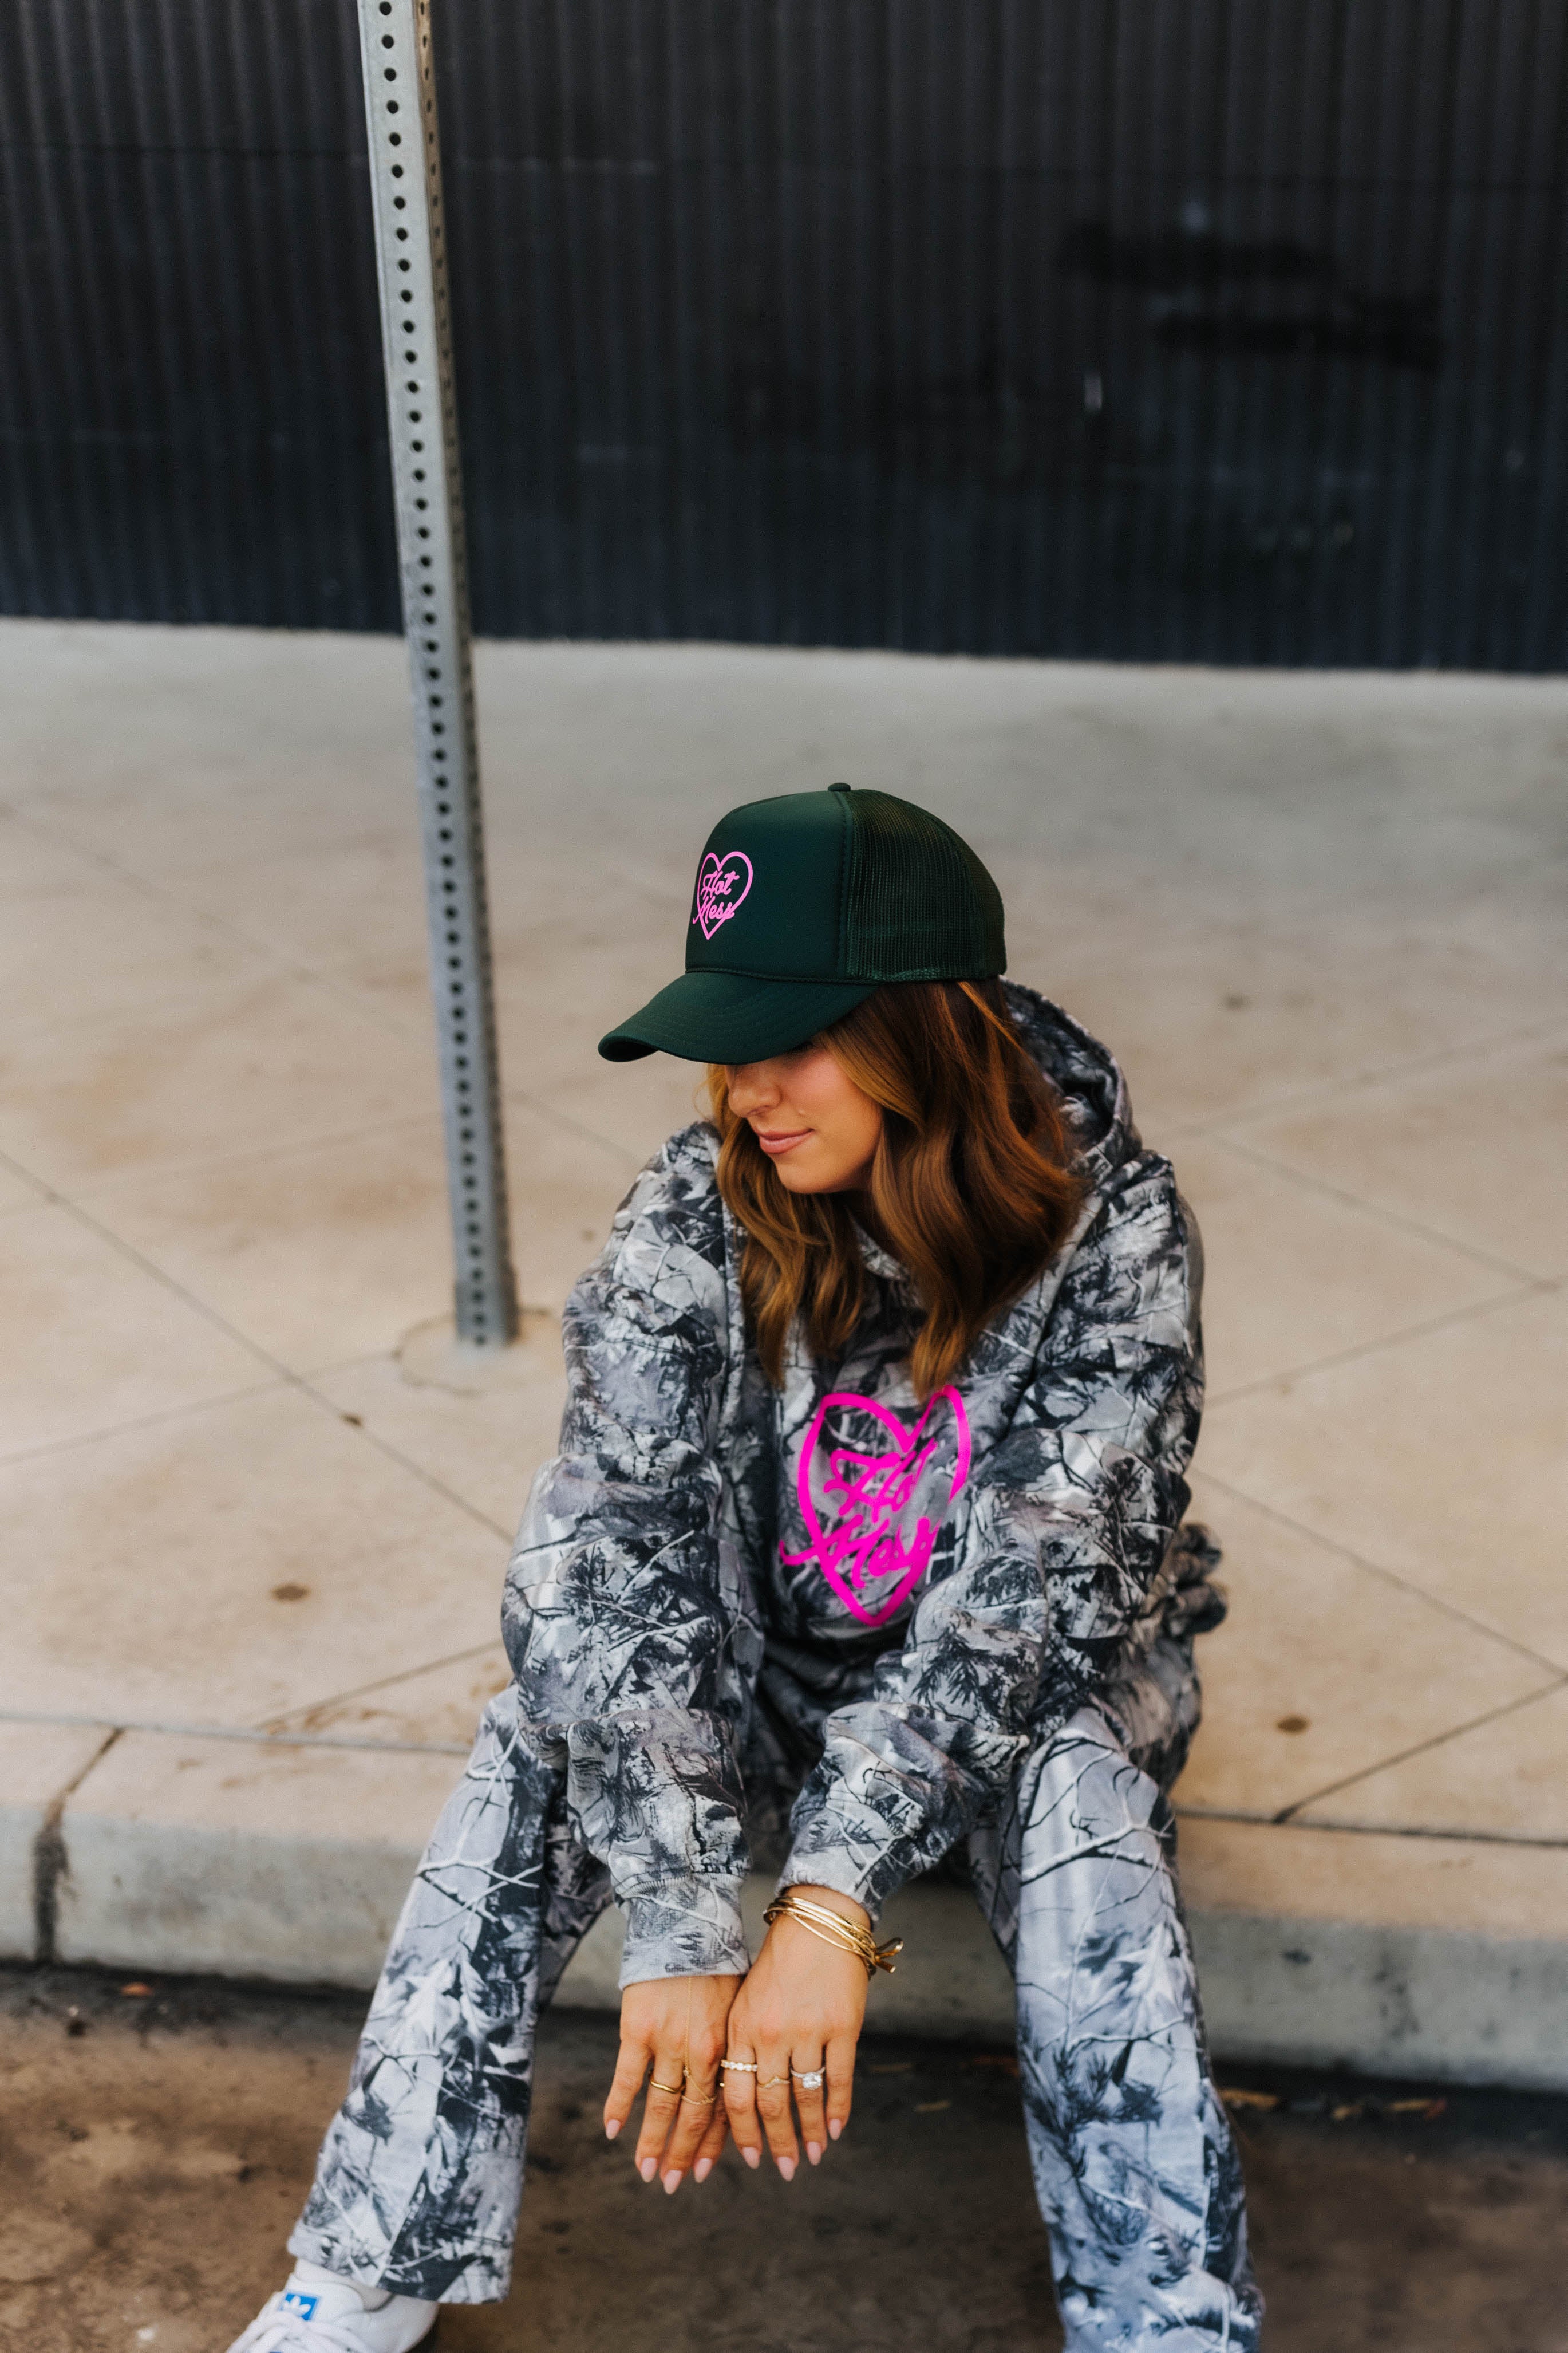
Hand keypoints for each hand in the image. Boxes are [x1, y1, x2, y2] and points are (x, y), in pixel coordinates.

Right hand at [603, 1972, 740, 2194]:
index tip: (706, 2172)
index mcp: (729, 2047)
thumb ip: (734, 2043)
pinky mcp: (638, 2030)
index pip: (723, 2109)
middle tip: (673, 2186)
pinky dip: (620, 2106)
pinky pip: (628, 2078)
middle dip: (685, 2155)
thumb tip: (740, 2077)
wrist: (686, 1922)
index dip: (714, 2144)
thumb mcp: (738, 2004)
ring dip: (653, 2144)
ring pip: (662, 2106)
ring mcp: (669, 2042)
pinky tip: (613, 2131)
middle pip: (694, 2117)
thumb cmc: (716, 1959)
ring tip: (647, 2172)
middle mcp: (702, 2052)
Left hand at [722, 1885, 868, 2178]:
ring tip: (813, 2157)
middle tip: (785, 2170)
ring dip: (810, 2134)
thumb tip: (742, 2102)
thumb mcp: (747, 2001)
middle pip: (770, 2105)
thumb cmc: (779, 1964)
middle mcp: (770, 2033)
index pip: (735, 2096)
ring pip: (804, 2098)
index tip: (748, 2159)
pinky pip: (838, 2080)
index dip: (741, 2133)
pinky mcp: (842, 2026)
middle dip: (776, 2144)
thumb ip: (743, 2046)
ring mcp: (808, 2030)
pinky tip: (837, 2129)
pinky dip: (838, 2110)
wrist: (818, 1921)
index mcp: (740, 2028)